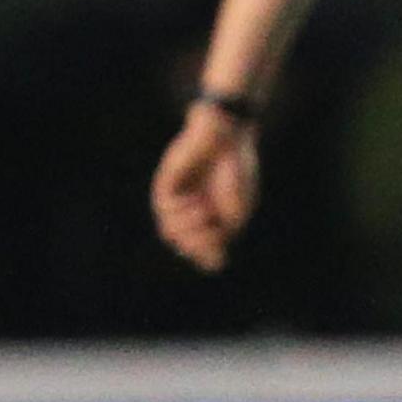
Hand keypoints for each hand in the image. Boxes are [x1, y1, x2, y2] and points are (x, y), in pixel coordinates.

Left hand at [151, 103, 261, 272]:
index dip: (209, 257)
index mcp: (216, 221)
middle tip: (209, 231)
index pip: (205, 254)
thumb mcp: (237, 210)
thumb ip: (222, 238)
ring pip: (172, 234)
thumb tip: (210, 263)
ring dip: (189, 229)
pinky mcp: (166, 188)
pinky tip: (193, 199)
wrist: (225, 137)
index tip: (219, 248)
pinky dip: (180, 212)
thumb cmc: (237, 171)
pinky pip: (165, 213)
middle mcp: (195, 214)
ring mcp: (180, 202)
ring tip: (202, 212)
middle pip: (187, 248)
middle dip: (198, 245)